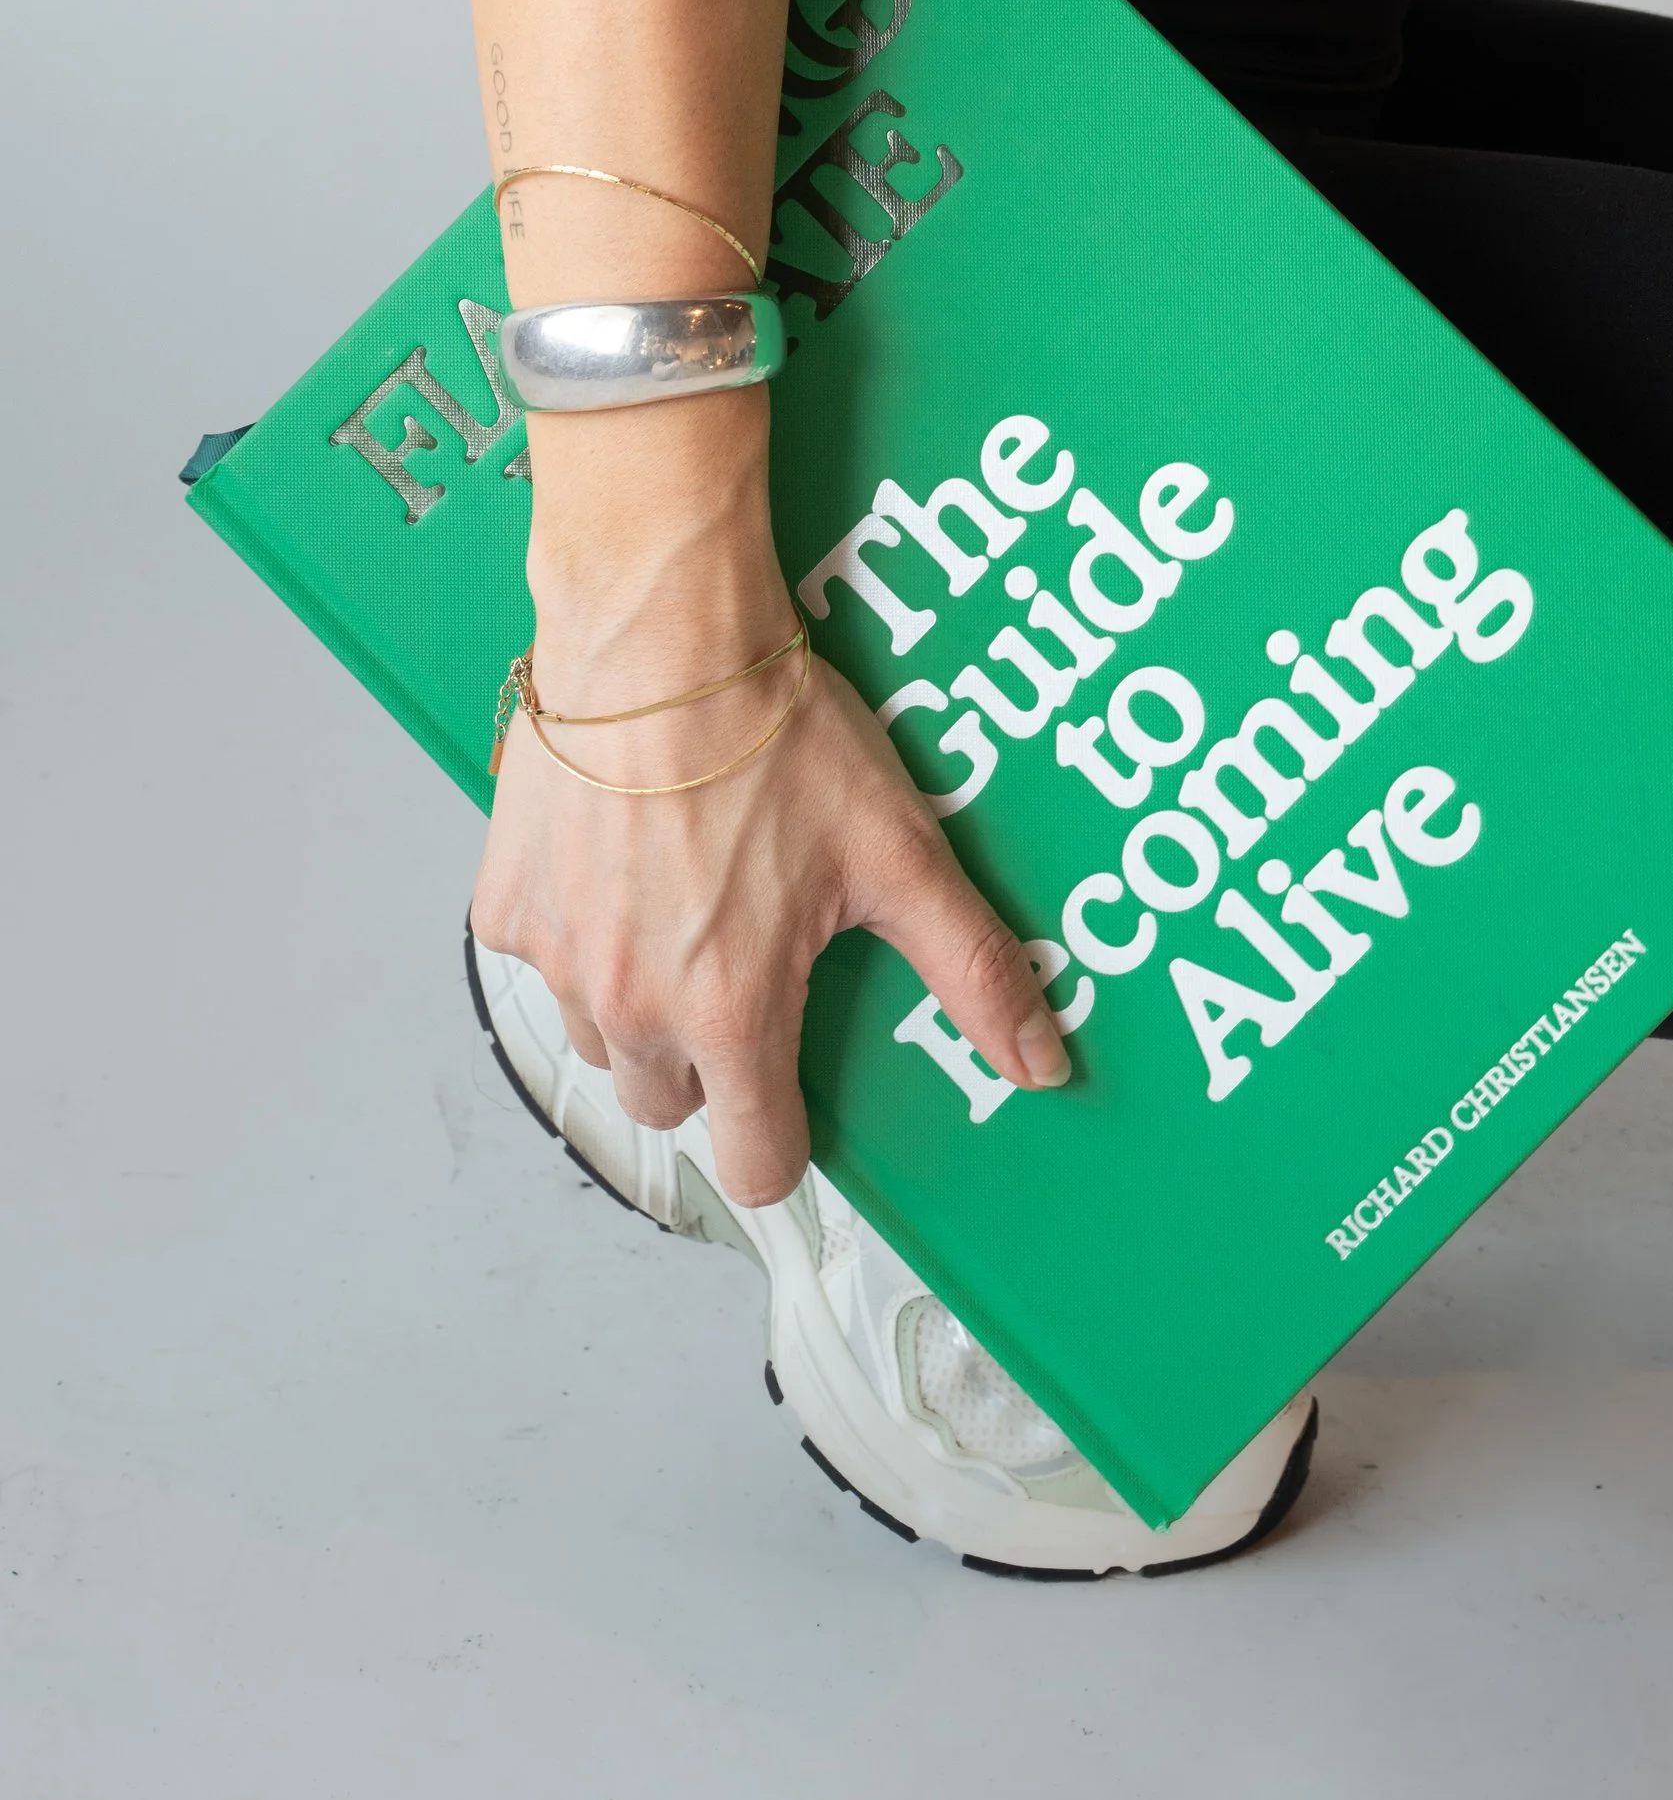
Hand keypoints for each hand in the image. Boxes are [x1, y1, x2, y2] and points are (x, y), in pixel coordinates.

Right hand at [470, 468, 1066, 1205]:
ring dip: (641, 1005)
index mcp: (731, 1014)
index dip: (787, 1137)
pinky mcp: (504, 908)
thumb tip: (1040, 1062)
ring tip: (686, 908)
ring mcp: (557, 961)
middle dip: (712, 1061)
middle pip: (671, 1104)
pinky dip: (579, 935)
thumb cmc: (778, 737)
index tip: (797, 1093)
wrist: (660, 635)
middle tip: (745, 965)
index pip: (756, 1164)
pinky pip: (543, 963)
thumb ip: (972, 969)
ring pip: (601, 1041)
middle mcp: (630, 1008)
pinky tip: (621, 865)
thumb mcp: (899, 852)